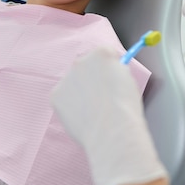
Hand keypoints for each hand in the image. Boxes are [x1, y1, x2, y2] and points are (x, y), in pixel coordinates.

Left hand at [51, 47, 166, 184]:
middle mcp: (81, 61)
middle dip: (92, 79)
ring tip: (94, 113)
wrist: (112, 130)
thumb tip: (109, 75)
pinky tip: (83, 118)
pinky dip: (71, 107)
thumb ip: (115, 72)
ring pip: (73, 84)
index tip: (112, 80)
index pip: (104, 55)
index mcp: (102, 53)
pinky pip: (64, 99)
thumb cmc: (126, 107)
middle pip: (86, 67)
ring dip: (80, 93)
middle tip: (101, 99)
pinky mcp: (56, 95)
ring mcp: (66, 78)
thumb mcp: (128, 80)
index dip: (110, 69)